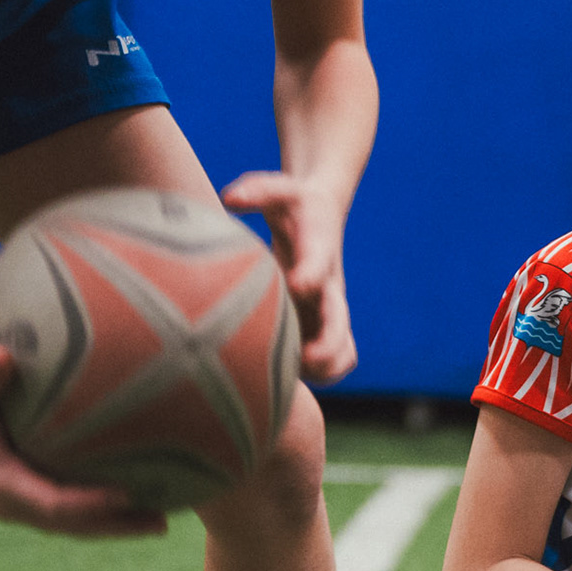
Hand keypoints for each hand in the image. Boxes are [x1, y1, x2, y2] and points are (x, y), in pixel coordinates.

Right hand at [0, 346, 166, 536]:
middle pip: (75, 526)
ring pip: (77, 526)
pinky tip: (141, 503)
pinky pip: (73, 514)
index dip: (90, 503)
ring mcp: (24, 507)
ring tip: (163, 521)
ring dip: (118, 526)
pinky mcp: (32, 500)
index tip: (126, 495)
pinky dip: (105, 513)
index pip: (54, 503)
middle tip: (163, 523)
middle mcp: (14, 505)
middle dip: (117, 525)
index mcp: (1, 483)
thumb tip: (2, 355)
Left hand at [221, 171, 357, 383]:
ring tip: (290, 379)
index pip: (319, 263)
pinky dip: (317, 377)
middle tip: (307, 360)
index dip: (311, 273)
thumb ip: (257, 190)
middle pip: (340, 322)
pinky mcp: (323, 331)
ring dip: (325, 369)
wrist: (321, 220)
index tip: (298, 283)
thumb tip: (228, 199)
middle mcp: (329, 288)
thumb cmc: (294, 206)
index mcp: (319, 251)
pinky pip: (332, 364)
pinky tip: (281, 381)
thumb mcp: (280, 189)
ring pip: (342, 353)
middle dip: (328, 343)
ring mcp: (329, 314)